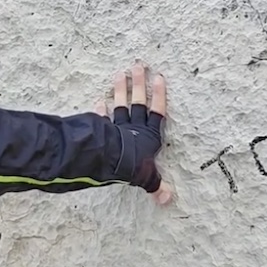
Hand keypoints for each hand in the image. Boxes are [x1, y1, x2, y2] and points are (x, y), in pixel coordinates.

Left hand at [94, 62, 172, 204]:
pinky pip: (101, 118)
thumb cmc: (132, 167)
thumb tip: (167, 200)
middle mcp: (135, 128)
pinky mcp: (103, 130)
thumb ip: (156, 185)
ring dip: (120, 89)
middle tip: (139, 66)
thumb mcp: (147, 178)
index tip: (159, 78)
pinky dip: (99, 110)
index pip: (157, 112)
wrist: (109, 162)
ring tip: (120, 73)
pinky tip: (99, 101)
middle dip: (140, 84)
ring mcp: (118, 127)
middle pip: (139, 102)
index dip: (159, 95)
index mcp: (149, 136)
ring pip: (121, 104)